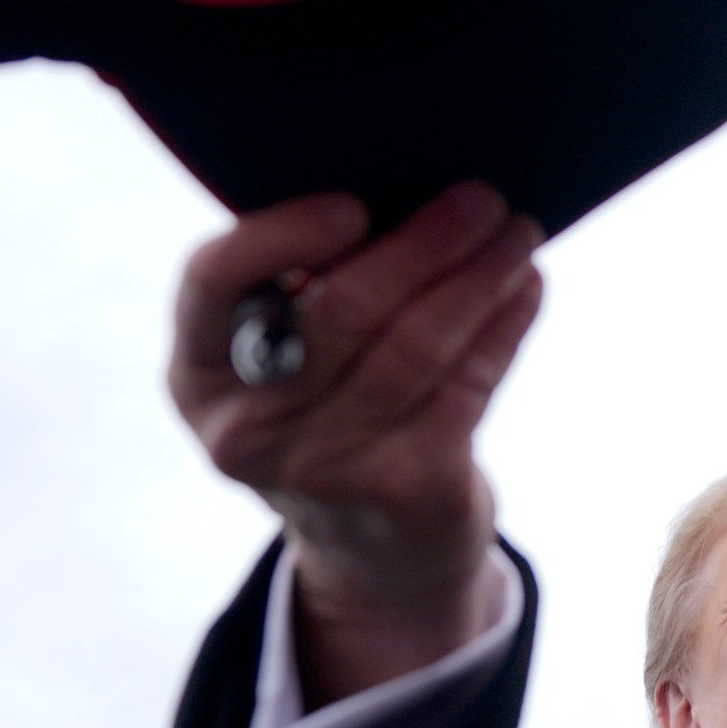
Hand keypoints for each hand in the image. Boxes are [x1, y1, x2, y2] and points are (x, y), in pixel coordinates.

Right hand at [169, 181, 543, 704]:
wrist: (373, 544)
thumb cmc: (330, 404)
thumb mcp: (288, 351)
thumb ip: (312, 277)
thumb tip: (409, 183)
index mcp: (200, 370)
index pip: (214, 283)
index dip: (281, 237)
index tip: (353, 204)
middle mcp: (246, 427)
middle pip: (344, 311)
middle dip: (424, 243)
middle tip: (482, 197)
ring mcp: (322, 467)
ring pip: (416, 347)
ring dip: (480, 279)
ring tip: (518, 233)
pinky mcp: (402, 489)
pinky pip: (465, 387)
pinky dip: (503, 328)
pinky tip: (526, 288)